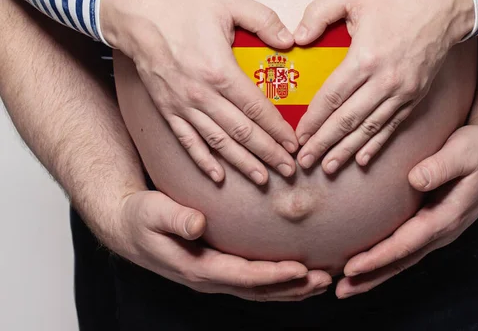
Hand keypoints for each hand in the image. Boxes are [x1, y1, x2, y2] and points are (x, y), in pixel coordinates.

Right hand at [101, 0, 297, 184]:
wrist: (137, 19)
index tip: (294, 144)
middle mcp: (202, 95)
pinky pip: (188, 142)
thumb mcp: (228, 2)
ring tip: (263, 179)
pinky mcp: (168, 111)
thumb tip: (291, 41)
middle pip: (242, 132)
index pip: (256, 108)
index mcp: (220, 71)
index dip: (277, 129)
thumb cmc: (184, 9)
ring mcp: (183, 107)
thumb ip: (264, 19)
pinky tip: (218, 176)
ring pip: (218, 143)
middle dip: (268, 153)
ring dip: (242, 163)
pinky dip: (203, 161)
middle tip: (289, 169)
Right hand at [106, 190, 331, 301]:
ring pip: (259, 290)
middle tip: (325, 280)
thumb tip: (198, 224)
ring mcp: (214, 276)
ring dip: (290, 289)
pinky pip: (253, 282)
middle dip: (292, 287)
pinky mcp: (218, 269)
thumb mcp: (151, 212)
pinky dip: (278, 283)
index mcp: (196, 267)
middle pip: (258, 289)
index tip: (301, 269)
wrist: (127, 228)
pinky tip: (297, 277)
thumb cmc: (140, 217)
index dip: (273, 275)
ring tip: (321, 282)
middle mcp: (208, 277)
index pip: (242, 276)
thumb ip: (174, 218)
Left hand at [293, 0, 473, 172]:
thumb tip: (296, 39)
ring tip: (327, 168)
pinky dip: (375, 145)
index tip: (298, 136)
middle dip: (323, 143)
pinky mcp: (414, 97)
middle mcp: (384, 81)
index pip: (332, 97)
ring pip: (369, 129)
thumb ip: (319, 12)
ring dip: (346, 150)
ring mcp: (402, 92)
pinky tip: (361, 160)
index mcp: (365, 57)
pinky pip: (391, 127)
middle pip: (347, 120)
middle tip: (304, 160)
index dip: (313, 120)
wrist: (444, 7)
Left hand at [334, 124, 477, 298]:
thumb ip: (441, 166)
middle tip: (340, 291)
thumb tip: (416, 179)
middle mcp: (441, 230)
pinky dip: (384, 260)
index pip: (405, 244)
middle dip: (370, 278)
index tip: (351, 268)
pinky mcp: (431, 223)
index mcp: (447, 217)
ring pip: (402, 258)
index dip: (377, 258)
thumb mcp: (464, 151)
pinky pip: (405, 248)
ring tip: (346, 286)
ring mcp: (437, 230)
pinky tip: (367, 263)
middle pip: (401, 261)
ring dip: (375, 274)